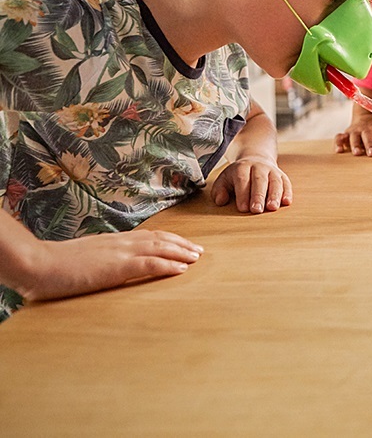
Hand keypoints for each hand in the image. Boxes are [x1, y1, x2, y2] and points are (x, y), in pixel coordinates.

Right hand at [14, 230, 201, 301]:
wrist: (38, 263)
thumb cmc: (56, 265)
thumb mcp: (85, 257)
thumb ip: (101, 259)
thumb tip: (109, 265)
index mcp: (113, 241)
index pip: (149, 236)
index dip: (169, 239)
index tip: (183, 245)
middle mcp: (121, 242)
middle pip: (159, 239)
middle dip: (181, 244)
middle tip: (199, 251)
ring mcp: (119, 253)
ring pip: (159, 248)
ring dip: (181, 252)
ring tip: (196, 258)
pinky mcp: (116, 267)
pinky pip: (148, 264)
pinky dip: (168, 265)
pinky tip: (181, 269)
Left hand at [211, 157, 291, 213]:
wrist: (257, 159)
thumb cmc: (238, 175)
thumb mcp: (225, 179)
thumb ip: (219, 190)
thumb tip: (221, 200)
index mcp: (243, 167)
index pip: (243, 180)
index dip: (243, 194)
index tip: (243, 208)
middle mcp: (259, 167)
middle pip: (260, 180)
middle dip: (258, 196)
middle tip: (257, 210)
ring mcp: (272, 171)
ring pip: (275, 182)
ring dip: (275, 195)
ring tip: (273, 207)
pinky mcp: (282, 176)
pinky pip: (286, 183)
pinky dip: (287, 192)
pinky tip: (286, 202)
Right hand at [335, 112, 371, 156]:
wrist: (369, 114)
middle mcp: (368, 129)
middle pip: (368, 136)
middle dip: (370, 145)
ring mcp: (356, 131)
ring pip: (354, 137)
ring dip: (355, 144)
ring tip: (357, 153)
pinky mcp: (346, 133)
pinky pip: (339, 137)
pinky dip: (338, 143)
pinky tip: (339, 151)